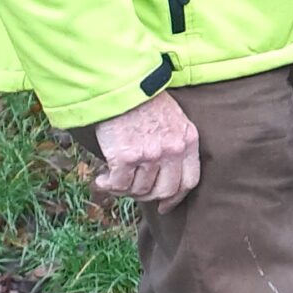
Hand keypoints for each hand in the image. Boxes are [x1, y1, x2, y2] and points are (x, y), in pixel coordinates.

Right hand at [94, 91, 200, 208]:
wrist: (121, 87)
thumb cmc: (145, 102)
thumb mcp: (174, 119)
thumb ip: (174, 144)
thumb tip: (163, 174)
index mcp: (188, 140)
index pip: (189, 181)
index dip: (176, 198)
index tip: (165, 206)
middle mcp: (173, 150)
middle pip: (164, 191)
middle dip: (147, 196)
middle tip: (133, 191)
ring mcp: (151, 155)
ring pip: (139, 190)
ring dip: (125, 189)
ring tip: (115, 178)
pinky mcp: (126, 157)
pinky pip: (119, 185)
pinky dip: (108, 186)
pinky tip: (102, 178)